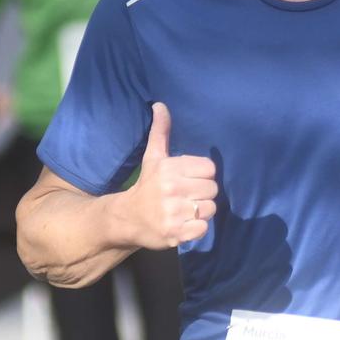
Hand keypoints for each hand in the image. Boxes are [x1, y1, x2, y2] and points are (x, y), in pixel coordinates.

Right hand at [122, 102, 219, 248]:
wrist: (127, 219)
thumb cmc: (146, 186)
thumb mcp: (152, 157)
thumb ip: (160, 132)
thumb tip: (160, 105)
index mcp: (169, 169)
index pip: (209, 168)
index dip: (201, 175)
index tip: (188, 180)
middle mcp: (172, 189)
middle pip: (212, 189)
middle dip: (202, 193)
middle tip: (186, 196)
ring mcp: (174, 213)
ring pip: (210, 208)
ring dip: (201, 211)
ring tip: (186, 210)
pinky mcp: (177, 234)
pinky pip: (203, 228)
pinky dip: (196, 228)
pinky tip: (184, 224)